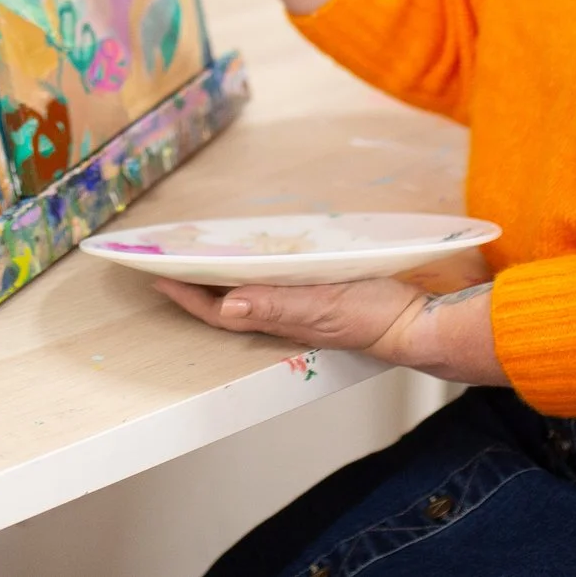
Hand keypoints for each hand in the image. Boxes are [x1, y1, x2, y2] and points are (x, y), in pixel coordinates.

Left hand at [154, 276, 506, 384]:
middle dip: (194, 284)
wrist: (423, 321)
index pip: (217, 309)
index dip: (184, 295)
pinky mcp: (322, 294)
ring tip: (198, 254)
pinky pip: (275, 283)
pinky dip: (255, 270)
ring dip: (221, 276)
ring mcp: (302, 305)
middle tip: (166, 260)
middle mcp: (284, 313)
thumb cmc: (374, 314)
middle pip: (226, 300)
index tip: (152, 274)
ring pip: (248, 292)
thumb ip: (276, 305)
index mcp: (278, 317)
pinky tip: (258, 257)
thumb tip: (225, 306)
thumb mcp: (322, 306)